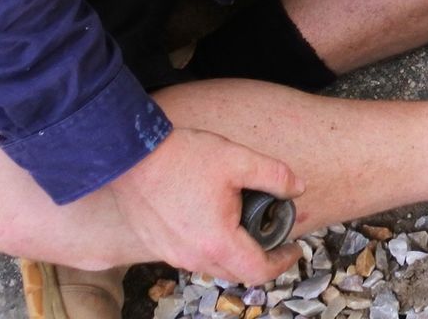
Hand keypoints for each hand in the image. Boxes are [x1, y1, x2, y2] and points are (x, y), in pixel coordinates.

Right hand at [104, 126, 303, 282]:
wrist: (129, 155)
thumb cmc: (182, 158)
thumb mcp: (238, 159)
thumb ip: (274, 175)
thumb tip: (298, 188)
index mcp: (217, 242)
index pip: (257, 272)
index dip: (282, 263)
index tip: (292, 248)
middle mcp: (192, 257)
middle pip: (234, 272)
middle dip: (258, 258)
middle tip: (271, 235)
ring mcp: (171, 253)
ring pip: (211, 265)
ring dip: (231, 252)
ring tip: (241, 223)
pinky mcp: (155, 244)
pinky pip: (190, 254)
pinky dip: (208, 244)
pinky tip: (210, 218)